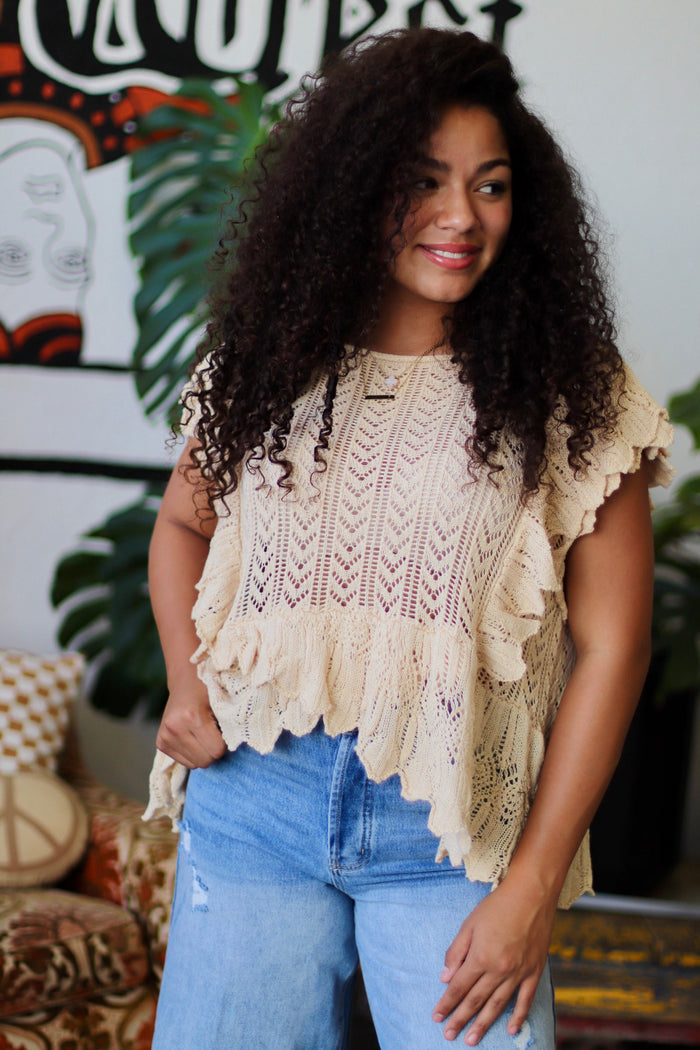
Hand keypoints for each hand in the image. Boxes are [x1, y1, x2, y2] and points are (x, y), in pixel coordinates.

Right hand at [156, 673, 226, 768]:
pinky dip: (193, 754)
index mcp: (191, 716)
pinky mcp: (160, 743)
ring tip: (202, 734)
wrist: (185, 681)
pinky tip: (193, 738)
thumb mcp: (222, 703)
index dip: (224, 744)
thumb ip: (229, 724)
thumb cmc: (208, 690)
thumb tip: (235, 746)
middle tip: (214, 734)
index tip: (223, 732)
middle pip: (205, 761)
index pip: (216, 750)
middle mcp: (174, 727)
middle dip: (214, 751)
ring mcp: (165, 736)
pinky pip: (185, 763)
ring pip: (195, 764)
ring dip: (203, 753)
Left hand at [432, 876, 556, 1043]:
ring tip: (472, 1040)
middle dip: (460, 1019)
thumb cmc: (497, 906)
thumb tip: (445, 977)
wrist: (531, 894)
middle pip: (476, 1000)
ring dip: (483, 1024)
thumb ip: (456, 952)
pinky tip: (510, 1029)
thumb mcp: (469, 924)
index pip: (458, 987)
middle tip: (449, 1036)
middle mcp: (499, 970)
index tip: (437, 1017)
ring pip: (497, 1005)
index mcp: (480, 957)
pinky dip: (518, 1016)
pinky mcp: (534, 971)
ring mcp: (518, 973)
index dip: (446, 1003)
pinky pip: (525, 999)